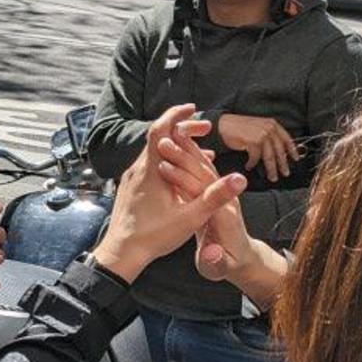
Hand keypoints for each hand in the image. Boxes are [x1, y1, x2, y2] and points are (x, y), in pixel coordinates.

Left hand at [91, 105, 247, 282]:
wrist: (122, 253)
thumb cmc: (153, 237)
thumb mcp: (190, 218)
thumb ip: (215, 197)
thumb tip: (239, 179)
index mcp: (150, 171)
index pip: (160, 130)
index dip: (176, 116)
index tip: (193, 109)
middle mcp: (137, 170)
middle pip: (158, 138)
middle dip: (183, 130)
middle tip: (205, 129)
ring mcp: (132, 179)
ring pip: (155, 153)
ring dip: (177, 148)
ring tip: (202, 152)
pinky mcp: (131, 188)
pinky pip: (150, 166)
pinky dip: (169, 162)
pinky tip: (184, 174)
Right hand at [152, 131, 287, 303]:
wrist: (243, 259)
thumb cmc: (227, 265)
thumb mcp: (220, 268)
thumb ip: (216, 262)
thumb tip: (212, 256)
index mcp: (224, 218)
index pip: (204, 193)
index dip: (183, 179)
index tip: (163, 167)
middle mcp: (227, 201)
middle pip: (206, 174)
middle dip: (184, 157)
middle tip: (162, 142)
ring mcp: (224, 195)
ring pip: (206, 168)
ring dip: (187, 151)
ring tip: (165, 136)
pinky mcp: (217, 193)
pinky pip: (203, 171)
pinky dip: (190, 157)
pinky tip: (176, 147)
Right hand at [218, 113, 300, 183]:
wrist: (223, 125)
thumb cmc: (239, 128)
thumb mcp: (258, 127)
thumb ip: (268, 136)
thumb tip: (276, 152)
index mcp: (272, 124)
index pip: (286, 139)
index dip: (292, 150)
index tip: (296, 159)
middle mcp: (269, 128)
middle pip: (279, 151)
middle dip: (283, 164)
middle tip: (285, 173)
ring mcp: (262, 135)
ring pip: (270, 157)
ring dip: (271, 169)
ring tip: (272, 177)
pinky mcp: (253, 141)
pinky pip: (256, 158)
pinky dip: (252, 163)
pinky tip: (249, 166)